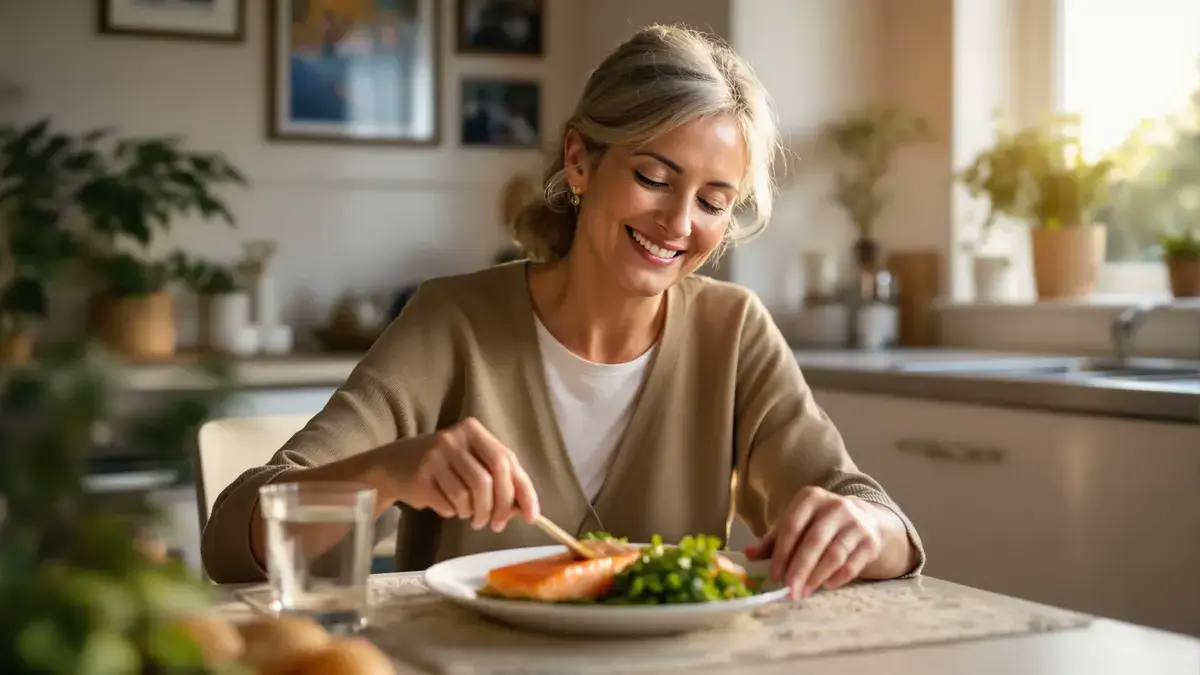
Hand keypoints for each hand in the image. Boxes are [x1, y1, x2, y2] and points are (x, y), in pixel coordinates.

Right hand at [396, 417, 540, 531]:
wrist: (394, 465)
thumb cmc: (444, 465)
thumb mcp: (472, 461)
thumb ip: (500, 478)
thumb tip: (526, 508)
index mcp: (473, 430)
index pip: (506, 461)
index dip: (523, 491)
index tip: (533, 516)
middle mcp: (454, 439)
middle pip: (490, 479)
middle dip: (500, 508)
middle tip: (498, 525)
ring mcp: (435, 457)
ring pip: (469, 496)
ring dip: (476, 514)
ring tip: (472, 517)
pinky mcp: (420, 477)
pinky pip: (449, 505)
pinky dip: (455, 512)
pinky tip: (450, 507)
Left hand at [744, 486, 890, 599]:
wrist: (866, 520)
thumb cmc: (820, 525)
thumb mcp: (797, 524)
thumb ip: (773, 540)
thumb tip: (748, 554)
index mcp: (811, 498)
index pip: (792, 525)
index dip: (782, 553)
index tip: (774, 576)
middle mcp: (835, 506)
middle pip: (814, 541)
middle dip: (799, 569)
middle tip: (789, 590)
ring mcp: (856, 523)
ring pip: (834, 554)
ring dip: (817, 576)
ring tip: (804, 592)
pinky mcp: (870, 541)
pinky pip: (852, 564)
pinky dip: (837, 578)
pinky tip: (825, 586)